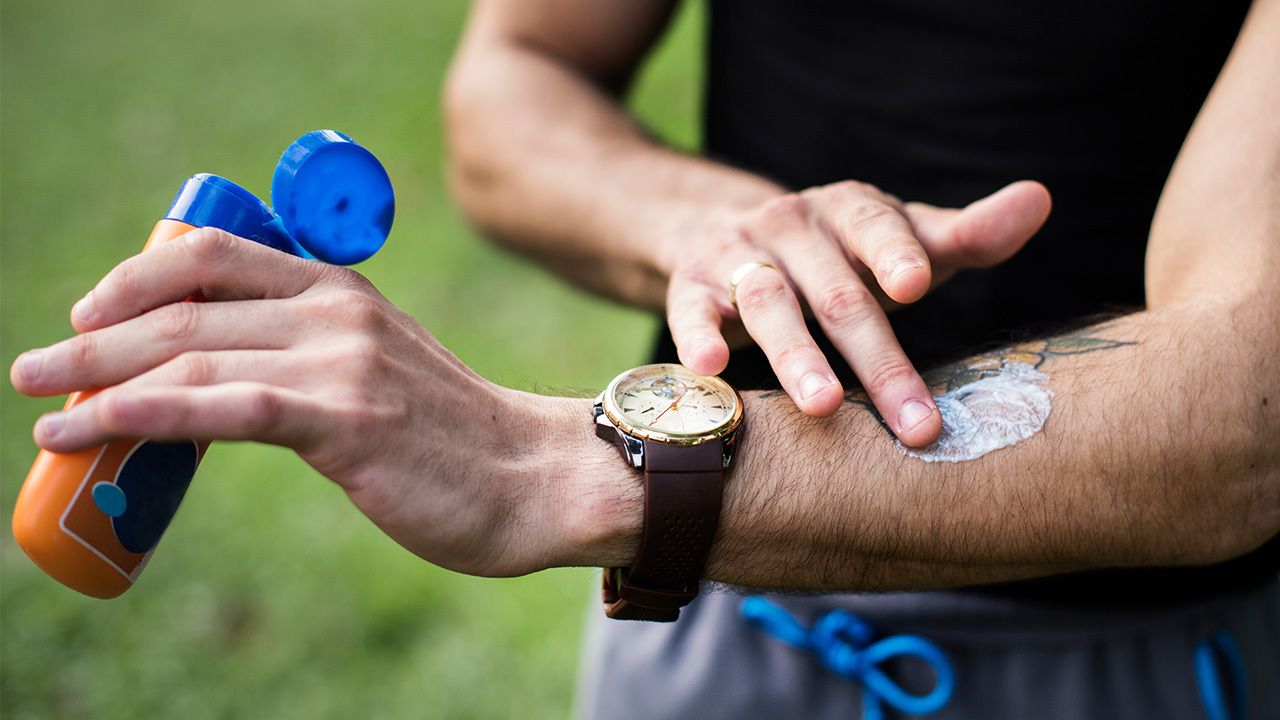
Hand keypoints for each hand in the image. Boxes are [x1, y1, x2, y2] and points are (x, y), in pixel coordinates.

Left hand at [9, 228, 598, 576]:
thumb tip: (223, 381)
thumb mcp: (379, 370)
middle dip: (96, 337)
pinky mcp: (344, 418)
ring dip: (100, 379)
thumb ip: (310, 357)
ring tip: (43, 409)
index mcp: (341, 291)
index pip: (215, 258)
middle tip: (33, 366)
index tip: (89, 312)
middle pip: (186, 307)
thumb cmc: (454, 436)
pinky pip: (224, 406)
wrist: (534, 476)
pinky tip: (95, 425)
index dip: (136, 277)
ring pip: (192, 353)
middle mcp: (335, 311)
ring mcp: (341, 361)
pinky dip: (146, 412)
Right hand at [662, 179, 1051, 446]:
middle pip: (836, 292)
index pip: (875, 226)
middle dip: (875, 358)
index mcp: (850, 209)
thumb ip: (965, 234)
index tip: (915, 286)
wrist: (720, 228)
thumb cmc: (838, 252)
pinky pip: (689, 310)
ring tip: (821, 407)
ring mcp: (737, 253)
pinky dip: (697, 336)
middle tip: (912, 422)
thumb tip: (1039, 199)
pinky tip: (711, 368)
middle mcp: (791, 225)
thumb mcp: (899, 239)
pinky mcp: (690, 284)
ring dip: (794, 356)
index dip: (894, 254)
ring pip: (766, 303)